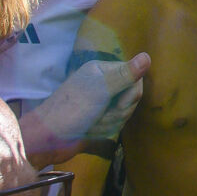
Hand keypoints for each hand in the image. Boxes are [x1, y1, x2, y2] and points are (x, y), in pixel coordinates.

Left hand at [20, 53, 148, 165]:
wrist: (49, 139)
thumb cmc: (72, 109)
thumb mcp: (101, 89)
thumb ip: (126, 75)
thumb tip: (147, 56)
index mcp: (102, 70)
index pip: (135, 78)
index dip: (131, 94)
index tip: (117, 101)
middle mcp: (103, 83)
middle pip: (132, 96)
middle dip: (119, 110)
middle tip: (101, 113)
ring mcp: (101, 102)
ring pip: (124, 112)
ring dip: (110, 122)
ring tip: (93, 123)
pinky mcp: (98, 119)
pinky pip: (116, 124)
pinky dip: (105, 129)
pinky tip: (92, 131)